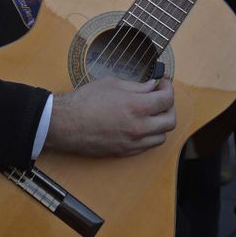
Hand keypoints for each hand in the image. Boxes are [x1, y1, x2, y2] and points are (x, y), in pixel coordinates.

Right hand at [46, 77, 175, 157]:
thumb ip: (137, 87)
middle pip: (170, 121)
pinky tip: (140, 125)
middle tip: (161, 98)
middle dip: (169, 107)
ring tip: (151, 114)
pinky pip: (147, 146)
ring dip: (160, 124)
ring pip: (161, 137)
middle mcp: (138, 127)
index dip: (168, 89)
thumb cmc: (84, 101)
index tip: (163, 84)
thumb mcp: (112, 84)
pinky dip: (149, 136)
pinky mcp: (124, 152)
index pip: (167, 100)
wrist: (65, 124)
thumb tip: (152, 87)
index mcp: (136, 107)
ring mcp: (132, 143)